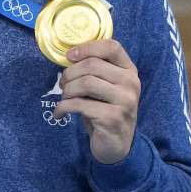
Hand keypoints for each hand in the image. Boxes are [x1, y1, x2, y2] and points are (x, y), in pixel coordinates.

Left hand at [52, 39, 139, 163]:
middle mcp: (131, 83)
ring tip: (64, 98)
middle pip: (92, 65)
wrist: (116, 145)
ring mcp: (125, 101)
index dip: (88, 48)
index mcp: (129, 70)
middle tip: (62, 85)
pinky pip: (80, 105)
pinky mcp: (112, 117)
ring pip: (85, 83)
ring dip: (67, 90)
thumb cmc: (105, 111)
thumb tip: (69, 57)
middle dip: (70, 73)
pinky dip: (63, 107)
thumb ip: (95, 71)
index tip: (69, 56)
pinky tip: (59, 113)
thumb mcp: (105, 87)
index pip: (112, 47)